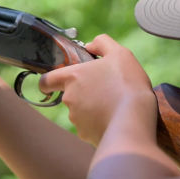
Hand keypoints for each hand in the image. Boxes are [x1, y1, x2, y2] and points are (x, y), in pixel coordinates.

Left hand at [39, 34, 156, 145]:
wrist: (133, 119)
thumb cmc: (126, 83)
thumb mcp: (119, 53)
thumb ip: (102, 44)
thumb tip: (90, 45)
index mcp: (73, 77)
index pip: (46, 81)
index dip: (48, 82)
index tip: (54, 84)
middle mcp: (69, 99)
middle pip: (70, 96)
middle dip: (83, 94)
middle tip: (105, 90)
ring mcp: (76, 119)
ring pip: (80, 112)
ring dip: (93, 109)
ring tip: (114, 105)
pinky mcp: (86, 134)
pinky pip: (90, 127)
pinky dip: (99, 123)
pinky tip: (115, 118)